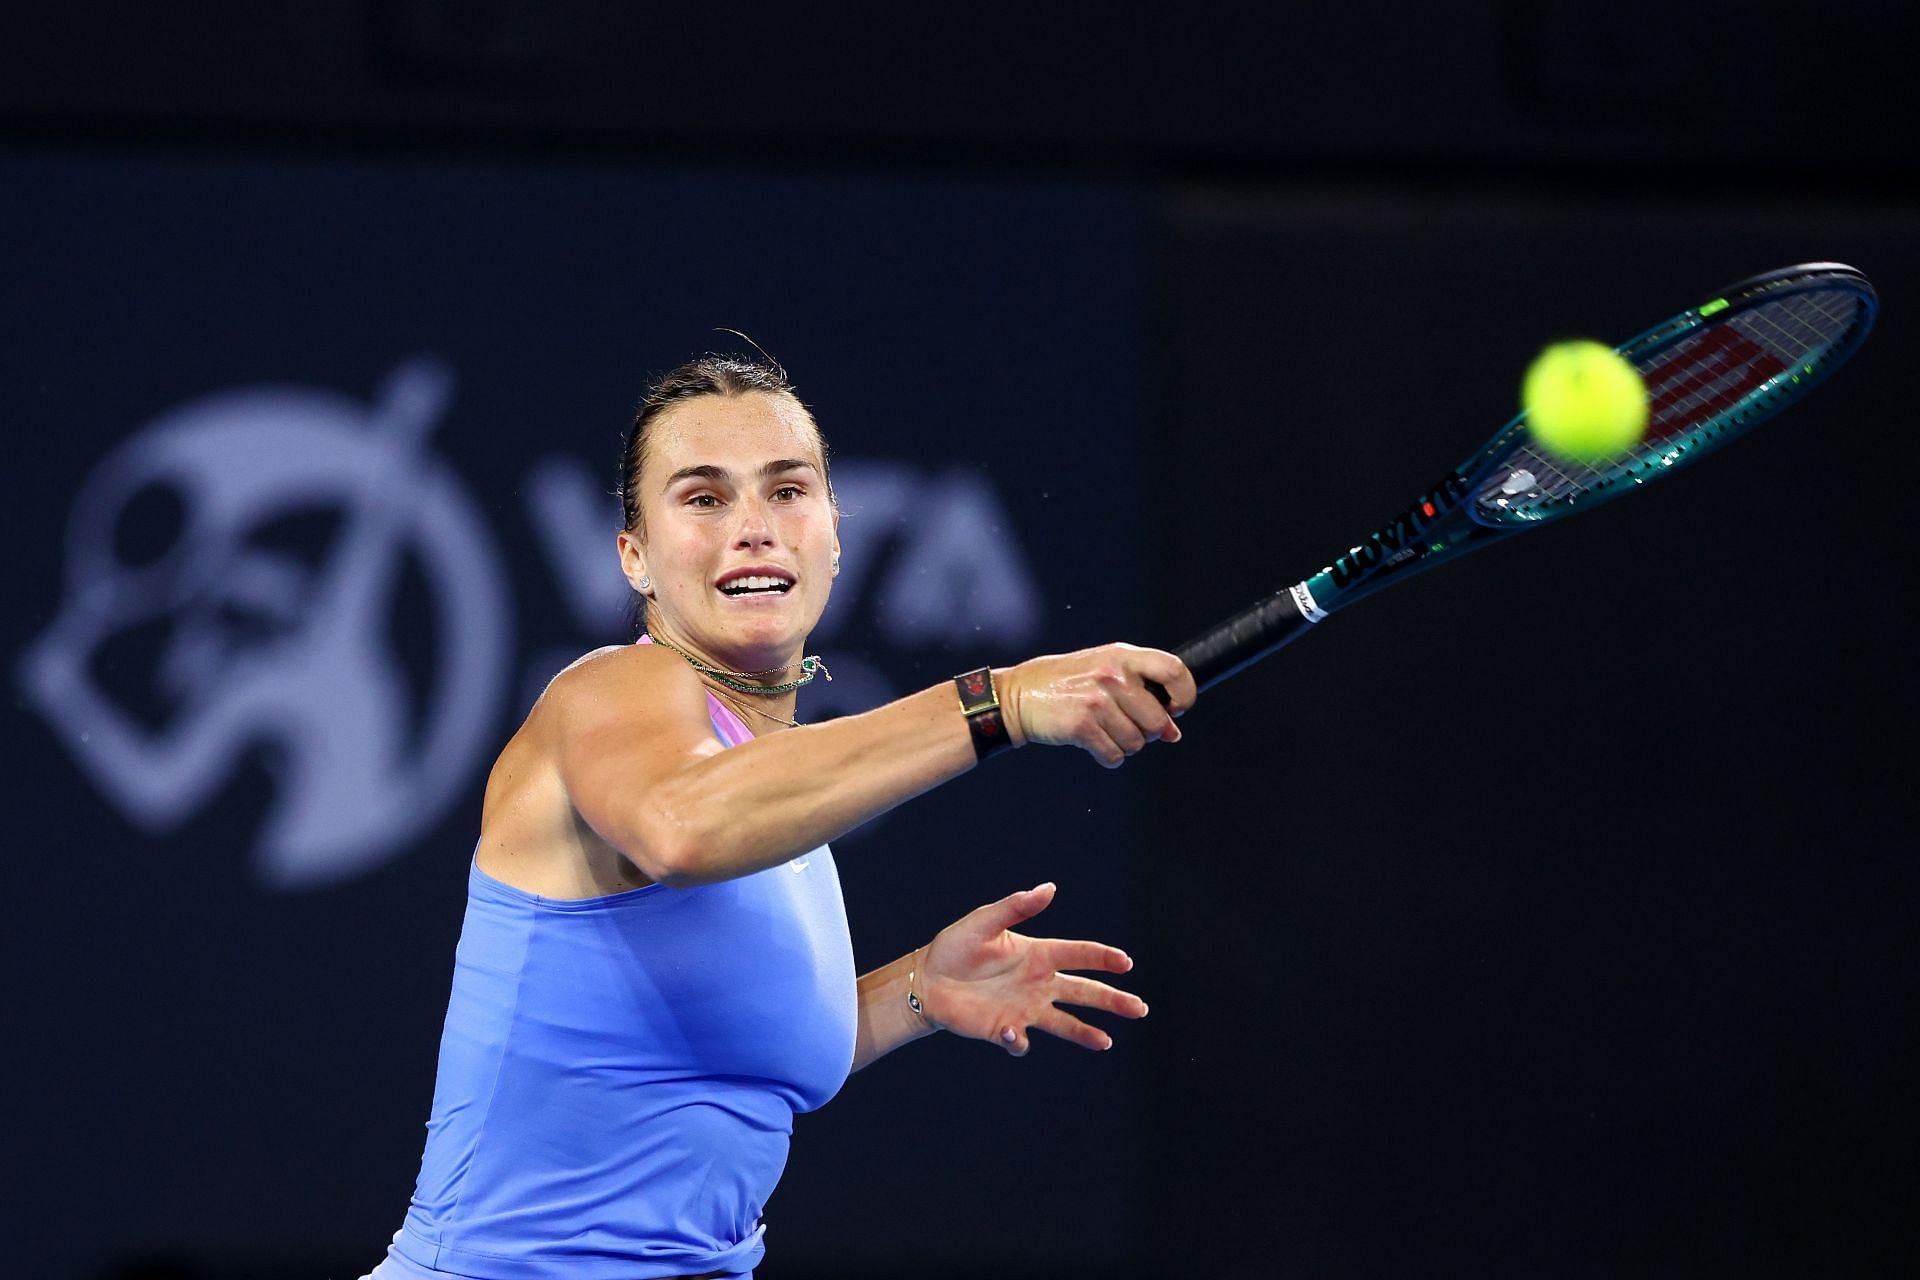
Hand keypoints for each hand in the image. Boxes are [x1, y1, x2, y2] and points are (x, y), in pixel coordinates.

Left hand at [918, 883, 1146, 1056]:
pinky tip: (1012, 1031)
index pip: (1079, 955)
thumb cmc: (956, 946)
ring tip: (1105, 1042)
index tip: (1126, 962)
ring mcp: (1024, 1009)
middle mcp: (1038, 984)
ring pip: (1065, 1023)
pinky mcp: (1005, 1029)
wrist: (926, 981)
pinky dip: (1020, 1040)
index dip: (1103, 957)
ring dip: (1086, 1032)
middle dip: (1113, 1000)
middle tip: (1140, 1009)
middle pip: (1084, 992)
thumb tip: (1050, 888)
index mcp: (1038, 954)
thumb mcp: (984, 922)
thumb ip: (1016, 907)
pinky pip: (1021, 1041)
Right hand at [998, 643, 1195, 768]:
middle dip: (1148, 732)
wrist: (1018, 695)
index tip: (1176, 709)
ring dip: (1124, 745)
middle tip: (1126, 725)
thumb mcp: (1104, 671)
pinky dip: (1107, 756)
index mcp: (1121, 655)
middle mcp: (1112, 675)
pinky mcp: (1082, 726)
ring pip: (1137, 743)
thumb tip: (1173, 733)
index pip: (1173, 670)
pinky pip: (1114, 756)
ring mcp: (1097, 701)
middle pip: (1157, 721)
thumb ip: (1141, 692)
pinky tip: (1092, 742)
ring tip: (1103, 730)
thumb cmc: (1066, 684)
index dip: (1184, 694)